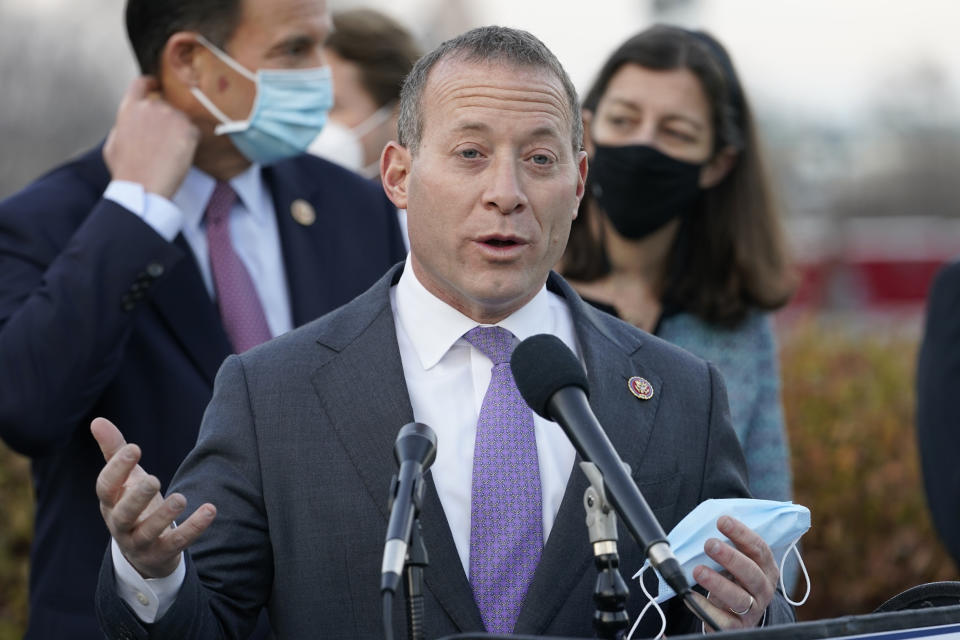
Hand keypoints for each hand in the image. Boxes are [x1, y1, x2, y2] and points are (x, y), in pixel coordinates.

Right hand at [92, 417, 215, 578]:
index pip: (105, 487)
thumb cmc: (133, 504)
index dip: (117, 469)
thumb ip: (114, 451)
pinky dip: (193, 528)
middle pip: (122, 515)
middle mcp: (120, 525)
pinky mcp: (162, 553)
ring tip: (181, 498)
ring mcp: (140, 542)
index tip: (134, 448)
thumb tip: (97, 420)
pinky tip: (210, 509)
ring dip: (164, 517)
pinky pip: (177, 543)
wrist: (143, 551)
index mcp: (110, 503)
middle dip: (136, 498)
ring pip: (148, 533)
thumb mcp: (125, 479)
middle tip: (153, 479)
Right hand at [103, 76, 198, 198]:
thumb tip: (129, 123)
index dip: (150, 83)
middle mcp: (151, 107)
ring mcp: (171, 117)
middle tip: (163, 143)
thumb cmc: (126, 170)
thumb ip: (122, 126)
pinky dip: (189, 143)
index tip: (156, 85)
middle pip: (163, 106)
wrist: (143, 186)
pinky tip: (178, 157)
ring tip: (168, 154)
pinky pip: (193, 132)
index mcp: (130, 108)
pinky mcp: (188, 130)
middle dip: (165, 121)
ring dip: (178, 132)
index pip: (140, 84)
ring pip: (180, 120)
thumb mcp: (112, 143)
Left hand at [689, 515, 778, 630]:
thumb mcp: (737, 563)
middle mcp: (763, 589)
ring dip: (718, 583)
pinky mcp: (737, 627)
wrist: (738, 617)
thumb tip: (705, 523)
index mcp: (766, 568)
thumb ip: (729, 546)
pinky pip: (723, 620)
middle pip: (752, 573)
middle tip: (709, 544)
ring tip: (698, 570)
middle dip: (731, 557)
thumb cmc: (735, 581)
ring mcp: (753, 610)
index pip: (759, 548)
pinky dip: (706, 607)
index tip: (722, 521)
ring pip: (740, 598)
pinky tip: (690, 596)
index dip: (742, 534)